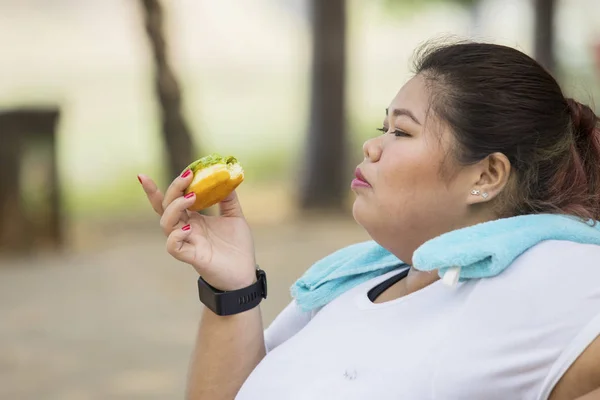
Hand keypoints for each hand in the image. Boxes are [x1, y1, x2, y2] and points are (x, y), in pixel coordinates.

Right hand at [138, 171, 256, 290]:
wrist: (245, 273)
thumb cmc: (238, 248)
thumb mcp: (235, 217)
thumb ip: (228, 199)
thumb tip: (226, 177)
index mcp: (193, 219)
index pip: (170, 202)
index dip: (155, 191)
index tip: (143, 175)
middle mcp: (186, 229)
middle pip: (166, 208)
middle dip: (172, 190)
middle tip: (186, 176)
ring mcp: (187, 243)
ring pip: (166, 225)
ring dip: (175, 208)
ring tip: (192, 198)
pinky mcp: (191, 257)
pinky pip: (173, 247)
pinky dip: (176, 236)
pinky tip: (188, 228)